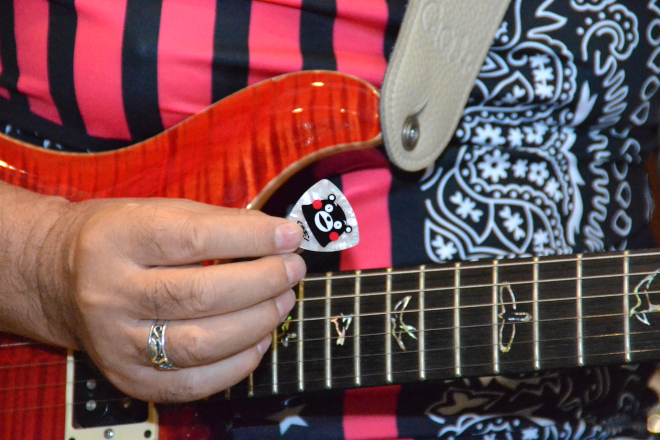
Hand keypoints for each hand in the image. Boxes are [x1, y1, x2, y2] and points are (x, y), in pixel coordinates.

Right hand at [37, 198, 304, 402]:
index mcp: (118, 239)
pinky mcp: (127, 377)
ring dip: (257, 322)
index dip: (251, 238)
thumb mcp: (158, 211)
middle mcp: (110, 293)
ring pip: (200, 343)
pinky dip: (236, 365)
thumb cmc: (120, 238)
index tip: (289, 235)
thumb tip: (279, 237)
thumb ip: (216, 222)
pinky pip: (192, 383)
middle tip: (292, 270)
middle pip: (200, 295)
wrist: (58, 279)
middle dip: (262, 282)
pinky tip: (259, 340)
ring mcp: (116, 341)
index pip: (194, 239)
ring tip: (283, 300)